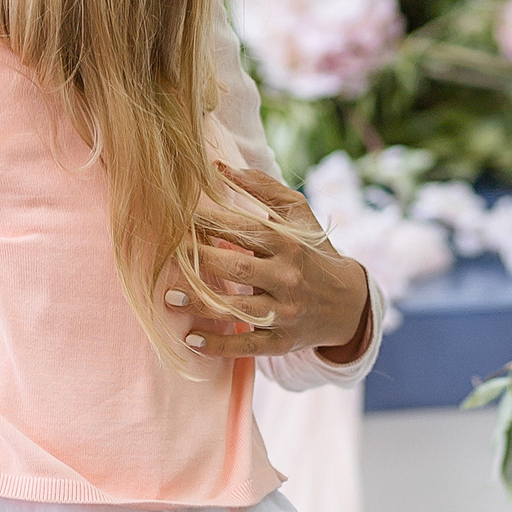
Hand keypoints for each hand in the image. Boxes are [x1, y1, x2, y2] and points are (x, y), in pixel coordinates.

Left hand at [167, 165, 374, 364]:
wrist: (346, 303)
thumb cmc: (311, 251)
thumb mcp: (297, 214)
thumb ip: (261, 188)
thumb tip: (218, 166)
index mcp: (288, 244)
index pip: (242, 230)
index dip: (208, 222)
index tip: (177, 216)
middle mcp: (287, 278)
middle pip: (236, 269)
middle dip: (199, 261)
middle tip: (165, 254)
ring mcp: (285, 313)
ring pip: (239, 309)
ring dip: (201, 304)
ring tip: (169, 298)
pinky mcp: (281, 341)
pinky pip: (247, 346)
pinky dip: (218, 346)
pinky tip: (190, 339)